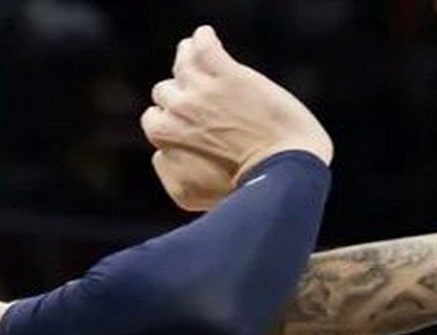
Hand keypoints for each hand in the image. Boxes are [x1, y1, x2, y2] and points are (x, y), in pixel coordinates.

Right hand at [142, 26, 332, 211]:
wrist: (282, 173)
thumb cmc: (238, 191)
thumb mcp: (187, 195)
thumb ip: (167, 171)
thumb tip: (160, 152)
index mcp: (164, 136)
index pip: (154, 118)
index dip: (171, 120)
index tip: (188, 125)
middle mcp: (178, 109)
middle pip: (166, 90)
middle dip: (181, 96)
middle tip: (201, 102)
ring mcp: (202, 88)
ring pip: (182, 62)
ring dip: (187, 60)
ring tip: (197, 57)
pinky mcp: (228, 74)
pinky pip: (204, 45)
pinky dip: (203, 39)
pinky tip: (206, 38)